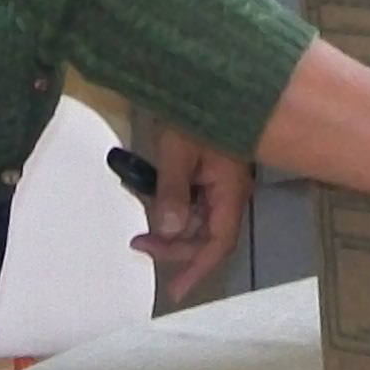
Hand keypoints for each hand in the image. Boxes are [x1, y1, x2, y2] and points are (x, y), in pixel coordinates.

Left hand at [130, 125, 250, 302]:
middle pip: (208, 236)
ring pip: (201, 221)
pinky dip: (177, 211)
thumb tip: (167, 231)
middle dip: (175, 248)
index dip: (197, 269)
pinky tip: (157, 205)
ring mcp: (224, 182)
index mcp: (229, 191)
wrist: (214, 78)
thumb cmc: (197, 113)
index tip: (174, 291)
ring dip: (174, 230)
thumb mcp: (177, 152)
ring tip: (142, 230)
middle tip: (139, 244)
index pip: (218, 243)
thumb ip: (172, 194)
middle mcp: (231, 192)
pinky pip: (198, 203)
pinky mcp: (214, 171)